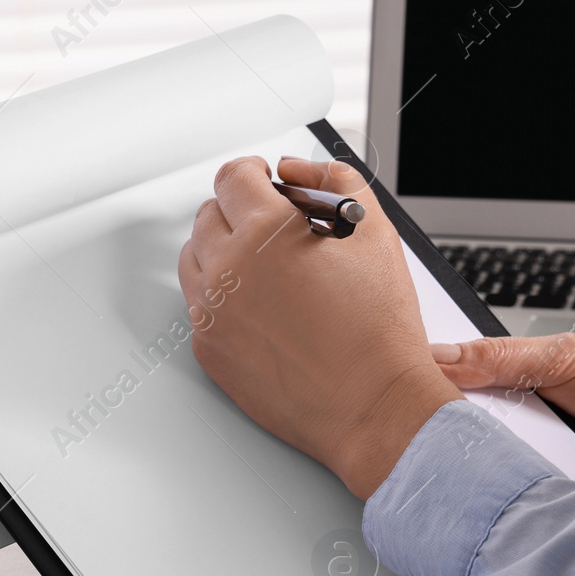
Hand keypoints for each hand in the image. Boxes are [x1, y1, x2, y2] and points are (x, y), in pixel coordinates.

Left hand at [179, 156, 459, 499]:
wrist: (373, 405)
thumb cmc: (379, 331)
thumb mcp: (374, 233)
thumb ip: (334, 181)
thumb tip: (297, 170)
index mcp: (265, 232)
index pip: (231, 177)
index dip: (252, 173)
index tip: (263, 182)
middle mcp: (227, 270)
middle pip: (208, 215)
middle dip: (238, 213)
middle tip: (273, 231)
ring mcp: (211, 313)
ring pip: (195, 260)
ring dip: (223, 253)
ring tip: (267, 271)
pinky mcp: (208, 350)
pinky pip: (199, 307)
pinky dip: (222, 300)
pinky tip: (262, 310)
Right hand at [431, 334, 574, 483]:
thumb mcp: (565, 357)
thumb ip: (503, 354)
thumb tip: (442, 354)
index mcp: (508, 376)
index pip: (450, 377)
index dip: (425, 379)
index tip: (406, 383)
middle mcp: (506, 418)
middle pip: (452, 424)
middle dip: (441, 424)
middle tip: (431, 425)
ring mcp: (516, 457)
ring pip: (471, 461)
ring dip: (467, 461)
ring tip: (463, 457)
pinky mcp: (529, 491)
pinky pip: (500, 492)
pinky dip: (495, 490)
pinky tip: (488, 488)